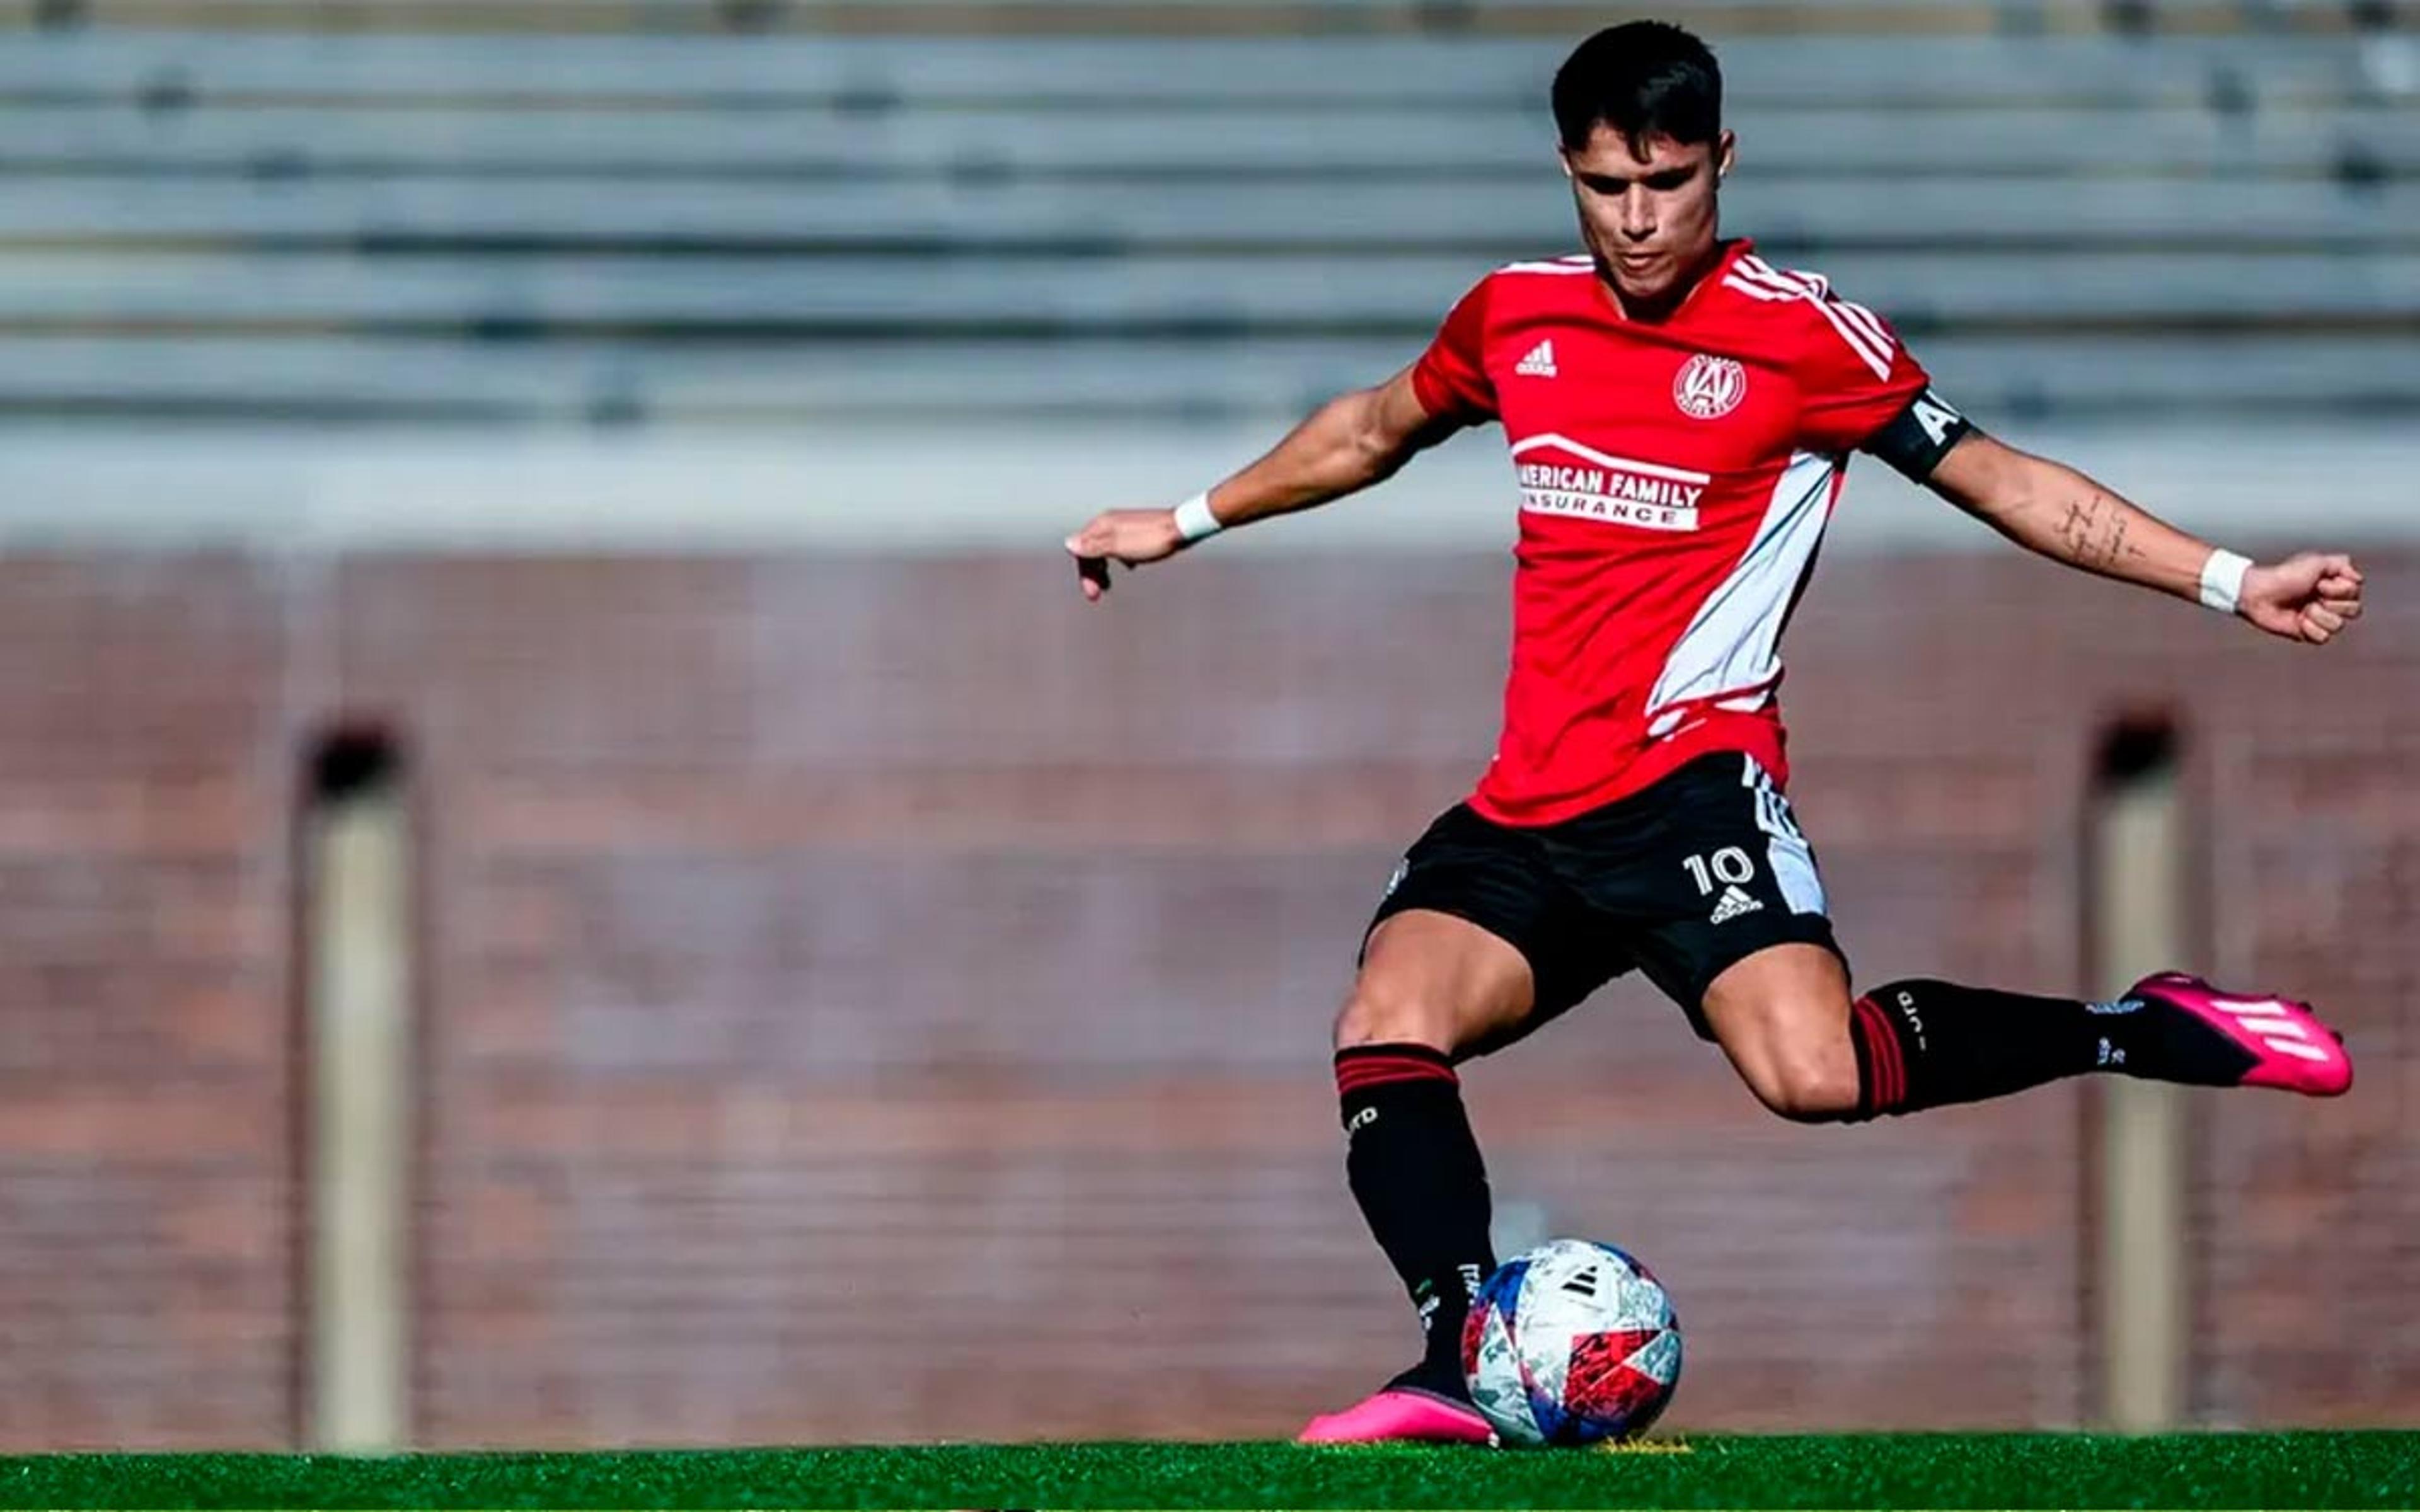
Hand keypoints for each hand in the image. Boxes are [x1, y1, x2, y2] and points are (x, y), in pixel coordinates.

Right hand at [1064, 508, 1185, 602]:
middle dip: (1091, 574)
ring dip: (1103, 568)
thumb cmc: (1151, 539)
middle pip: (1090, 550)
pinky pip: (1119, 547)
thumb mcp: (1119, 547)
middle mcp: (1110, 523)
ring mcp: (1123, 526)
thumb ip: (1094, 547)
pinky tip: (1129, 566)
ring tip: (1108, 585)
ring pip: (1104, 549)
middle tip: (1097, 595)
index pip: (1081, 550)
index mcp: (1102, 525)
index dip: (1084, 573)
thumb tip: (1068, 544)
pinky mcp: (1136, 531)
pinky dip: (1118, 559)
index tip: (1092, 595)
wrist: (1182, 528)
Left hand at [2239, 552, 2364, 644]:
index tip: (2319, 582)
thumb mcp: (2316, 562)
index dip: (2339, 589)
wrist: (2261, 594)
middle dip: (2332, 603)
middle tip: (2312, 595)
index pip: (2356, 593)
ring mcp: (2321, 620)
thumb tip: (2359, 579)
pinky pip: (2323, 638)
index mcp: (2335, 587)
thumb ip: (2342, 564)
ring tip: (2303, 609)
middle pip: (2354, 611)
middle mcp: (2331, 604)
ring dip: (2319, 615)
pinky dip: (2310, 629)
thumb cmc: (2285, 575)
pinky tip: (2298, 621)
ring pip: (2339, 625)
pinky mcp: (2309, 634)